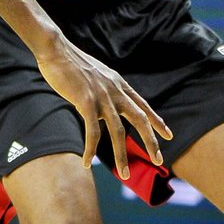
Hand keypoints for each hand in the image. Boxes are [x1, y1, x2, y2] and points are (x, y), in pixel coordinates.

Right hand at [35, 38, 172, 178]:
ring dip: (122, 155)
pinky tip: (87, 162)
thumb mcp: (96, 74)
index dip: (157, 121)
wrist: (56, 49)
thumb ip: (105, 88)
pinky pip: (92, 132)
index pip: (143, 105)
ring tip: (125, 174)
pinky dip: (91, 149)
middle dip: (151, 142)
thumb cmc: (71, 62)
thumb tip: (105, 103)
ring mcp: (102, 97)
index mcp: (118, 84)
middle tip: (159, 161)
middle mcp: (115, 91)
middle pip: (139, 120)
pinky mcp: (86, 102)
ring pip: (118, 132)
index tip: (168, 135)